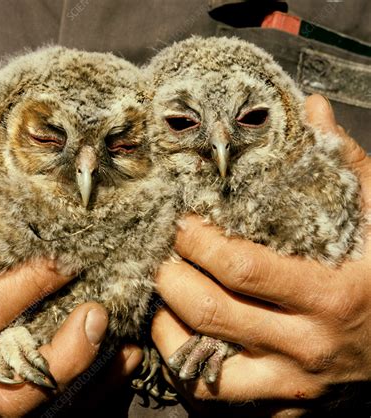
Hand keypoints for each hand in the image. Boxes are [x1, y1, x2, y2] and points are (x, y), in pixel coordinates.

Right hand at [0, 161, 141, 415]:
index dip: (30, 286)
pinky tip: (120, 361)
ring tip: (127, 344)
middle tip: (97, 314)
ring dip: (87, 381)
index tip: (67, 259)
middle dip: (64, 359)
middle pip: (10, 393)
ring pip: (31, 410)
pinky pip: (42, 414)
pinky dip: (88, 394)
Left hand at [152, 95, 370, 412]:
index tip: (179, 222)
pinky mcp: (284, 408)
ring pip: (202, 368)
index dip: (197, 242)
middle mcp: (306, 347)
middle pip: (208, 312)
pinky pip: (216, 399)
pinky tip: (182, 338)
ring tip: (164, 296)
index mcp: (330, 295)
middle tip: (161, 253)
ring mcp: (292, 385)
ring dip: (169, 329)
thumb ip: (344, 163)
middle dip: (170, 277)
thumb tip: (310, 109)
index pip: (239, 267)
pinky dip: (187, 369)